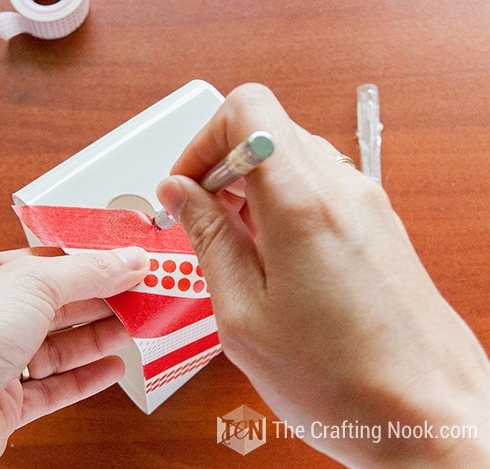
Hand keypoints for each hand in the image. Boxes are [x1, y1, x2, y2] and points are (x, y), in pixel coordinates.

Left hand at [0, 246, 147, 467]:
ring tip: (134, 327)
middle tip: (140, 294)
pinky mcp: (2, 405)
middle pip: (54, 305)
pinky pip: (53, 387)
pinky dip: (84, 377)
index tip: (125, 262)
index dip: (87, 261)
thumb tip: (127, 260)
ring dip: (97, 337)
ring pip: (56, 347)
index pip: (42, 263)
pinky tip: (111, 367)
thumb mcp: (31, 285)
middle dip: (99, 299)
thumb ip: (86, 272)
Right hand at [157, 83, 489, 465]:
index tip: (185, 188)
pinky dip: (281, 208)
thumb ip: (208, 239)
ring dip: (250, 190)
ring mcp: (367, 205)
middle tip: (200, 220)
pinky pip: (318, 189)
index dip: (203, 141)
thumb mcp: (243, 314)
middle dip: (221, 167)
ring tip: (234, 249)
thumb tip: (182, 193)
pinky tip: (271, 263)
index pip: (247, 110)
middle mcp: (343, 189)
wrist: (429, 417)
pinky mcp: (378, 226)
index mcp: (302, 203)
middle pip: (268, 129)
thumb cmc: (341, 381)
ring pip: (291, 158)